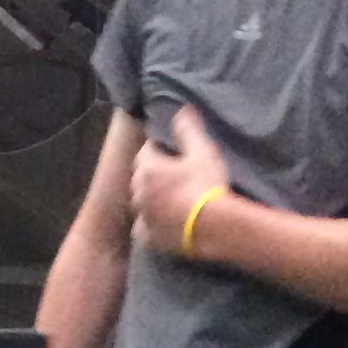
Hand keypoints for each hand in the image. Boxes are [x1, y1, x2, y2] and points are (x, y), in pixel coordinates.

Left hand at [131, 103, 231, 260]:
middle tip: (168, 170)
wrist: (209, 225)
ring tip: (165, 194)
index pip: (146, 151)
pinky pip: (142, 227)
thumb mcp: (202, 151)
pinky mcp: (147, 236)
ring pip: (140, 201)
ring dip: (149, 196)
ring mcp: (141, 216)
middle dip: (151, 171)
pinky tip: (158, 220)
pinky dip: (148, 222)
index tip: (168, 148)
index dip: (156, 147)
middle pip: (140, 176)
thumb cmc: (205, 184)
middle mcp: (139, 192)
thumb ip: (189, 130)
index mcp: (148, 169)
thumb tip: (182, 110)